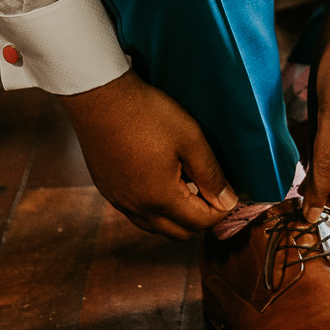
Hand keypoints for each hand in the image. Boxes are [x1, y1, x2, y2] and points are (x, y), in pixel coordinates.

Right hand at [60, 68, 237, 240]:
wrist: (99, 97)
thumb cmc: (147, 113)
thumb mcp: (189, 138)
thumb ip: (211, 174)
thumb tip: (229, 202)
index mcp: (161, 198)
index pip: (200, 222)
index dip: (221, 211)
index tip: (230, 194)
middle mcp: (138, 208)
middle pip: (179, 232)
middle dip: (200, 218)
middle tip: (210, 192)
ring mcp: (119, 201)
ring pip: (155, 226)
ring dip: (176, 216)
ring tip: (186, 186)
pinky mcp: (107, 190)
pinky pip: (136, 213)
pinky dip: (154, 208)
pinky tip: (159, 181)